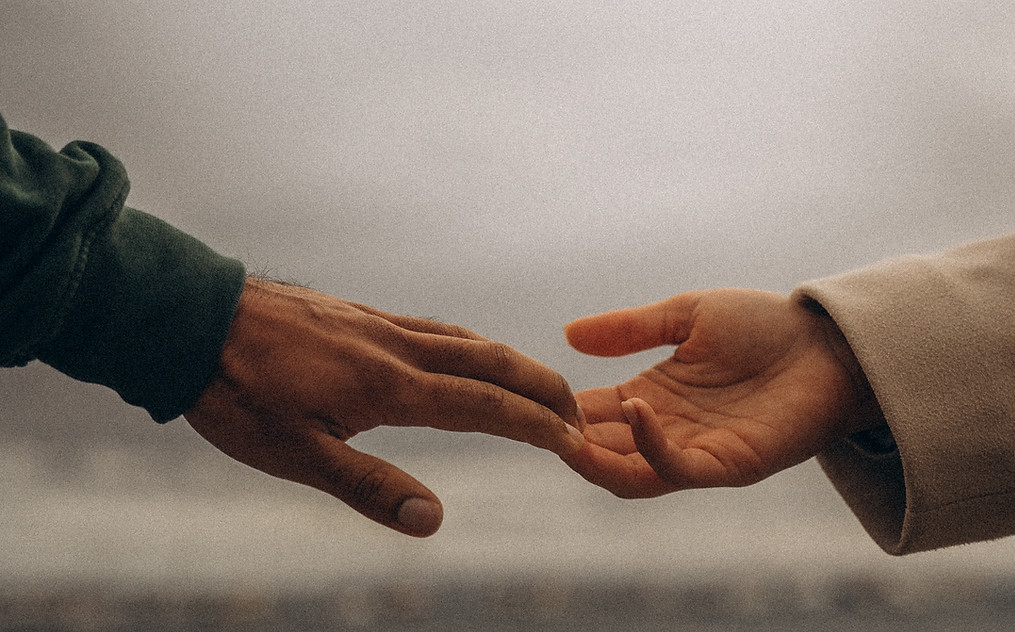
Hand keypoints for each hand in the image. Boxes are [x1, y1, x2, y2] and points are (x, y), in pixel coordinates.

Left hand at [184, 278, 583, 536]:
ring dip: (511, 362)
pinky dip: (471, 344)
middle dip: (540, 386)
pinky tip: (463, 353)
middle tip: (576, 412)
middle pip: (490, 360)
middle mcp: (395, 346)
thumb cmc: (237, 393)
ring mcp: (378, 323)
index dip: (533, 425)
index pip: (482, 405)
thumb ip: (368, 485)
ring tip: (536, 385)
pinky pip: (434, 326)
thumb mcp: (294, 454)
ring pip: (465, 338)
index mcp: (388, 385)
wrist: (191, 317)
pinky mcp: (359, 314)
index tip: (572, 441)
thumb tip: (433, 520)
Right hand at [561, 289, 880, 497]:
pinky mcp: (727, 466)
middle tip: (535, 419)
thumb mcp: (686, 315)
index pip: (592, 413)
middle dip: (567, 439)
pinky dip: (649, 448)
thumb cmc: (765, 326)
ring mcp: (694, 452)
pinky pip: (676, 468)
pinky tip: (634, 410)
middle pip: (601, 451)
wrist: (830, 342)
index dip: (560, 406)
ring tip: (567, 432)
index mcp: (651, 397)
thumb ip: (629, 329)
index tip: (527, 391)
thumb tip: (567, 334)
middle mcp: (666, 430)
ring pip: (628, 474)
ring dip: (594, 459)